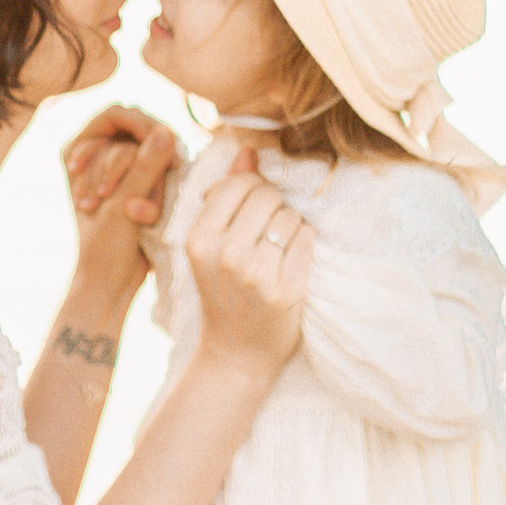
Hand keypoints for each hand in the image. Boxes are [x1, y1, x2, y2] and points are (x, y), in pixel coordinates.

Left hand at [62, 105, 176, 282]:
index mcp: (76, 149)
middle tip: (146, 189)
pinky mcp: (139, 184)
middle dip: (143, 163)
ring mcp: (118, 169)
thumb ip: (145, 166)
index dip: (140, 123)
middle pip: (137, 132)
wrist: (110, 280)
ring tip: (136, 214)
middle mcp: (96, 154)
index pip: (116, 113)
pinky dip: (155, 193)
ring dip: (150, 184)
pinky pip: (159, 174)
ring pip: (151, 155)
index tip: (160, 142)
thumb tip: (167, 132)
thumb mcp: (123, 204)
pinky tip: (143, 216)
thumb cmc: (105, 245)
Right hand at [182, 151, 312, 379]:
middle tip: (267, 235)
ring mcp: (257, 274)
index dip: (254, 191)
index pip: (240, 184)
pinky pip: (307, 240)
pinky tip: (291, 265)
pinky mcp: (287, 291)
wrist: (236, 353)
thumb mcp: (210, 246)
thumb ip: (226, 196)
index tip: (252, 212)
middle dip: (274, 208)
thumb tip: (247, 152)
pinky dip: (304, 246)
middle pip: (269, 197)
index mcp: (198, 239)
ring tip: (276, 253)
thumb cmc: (224, 292)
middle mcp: (225, 255)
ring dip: (291, 228)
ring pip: (291, 217)